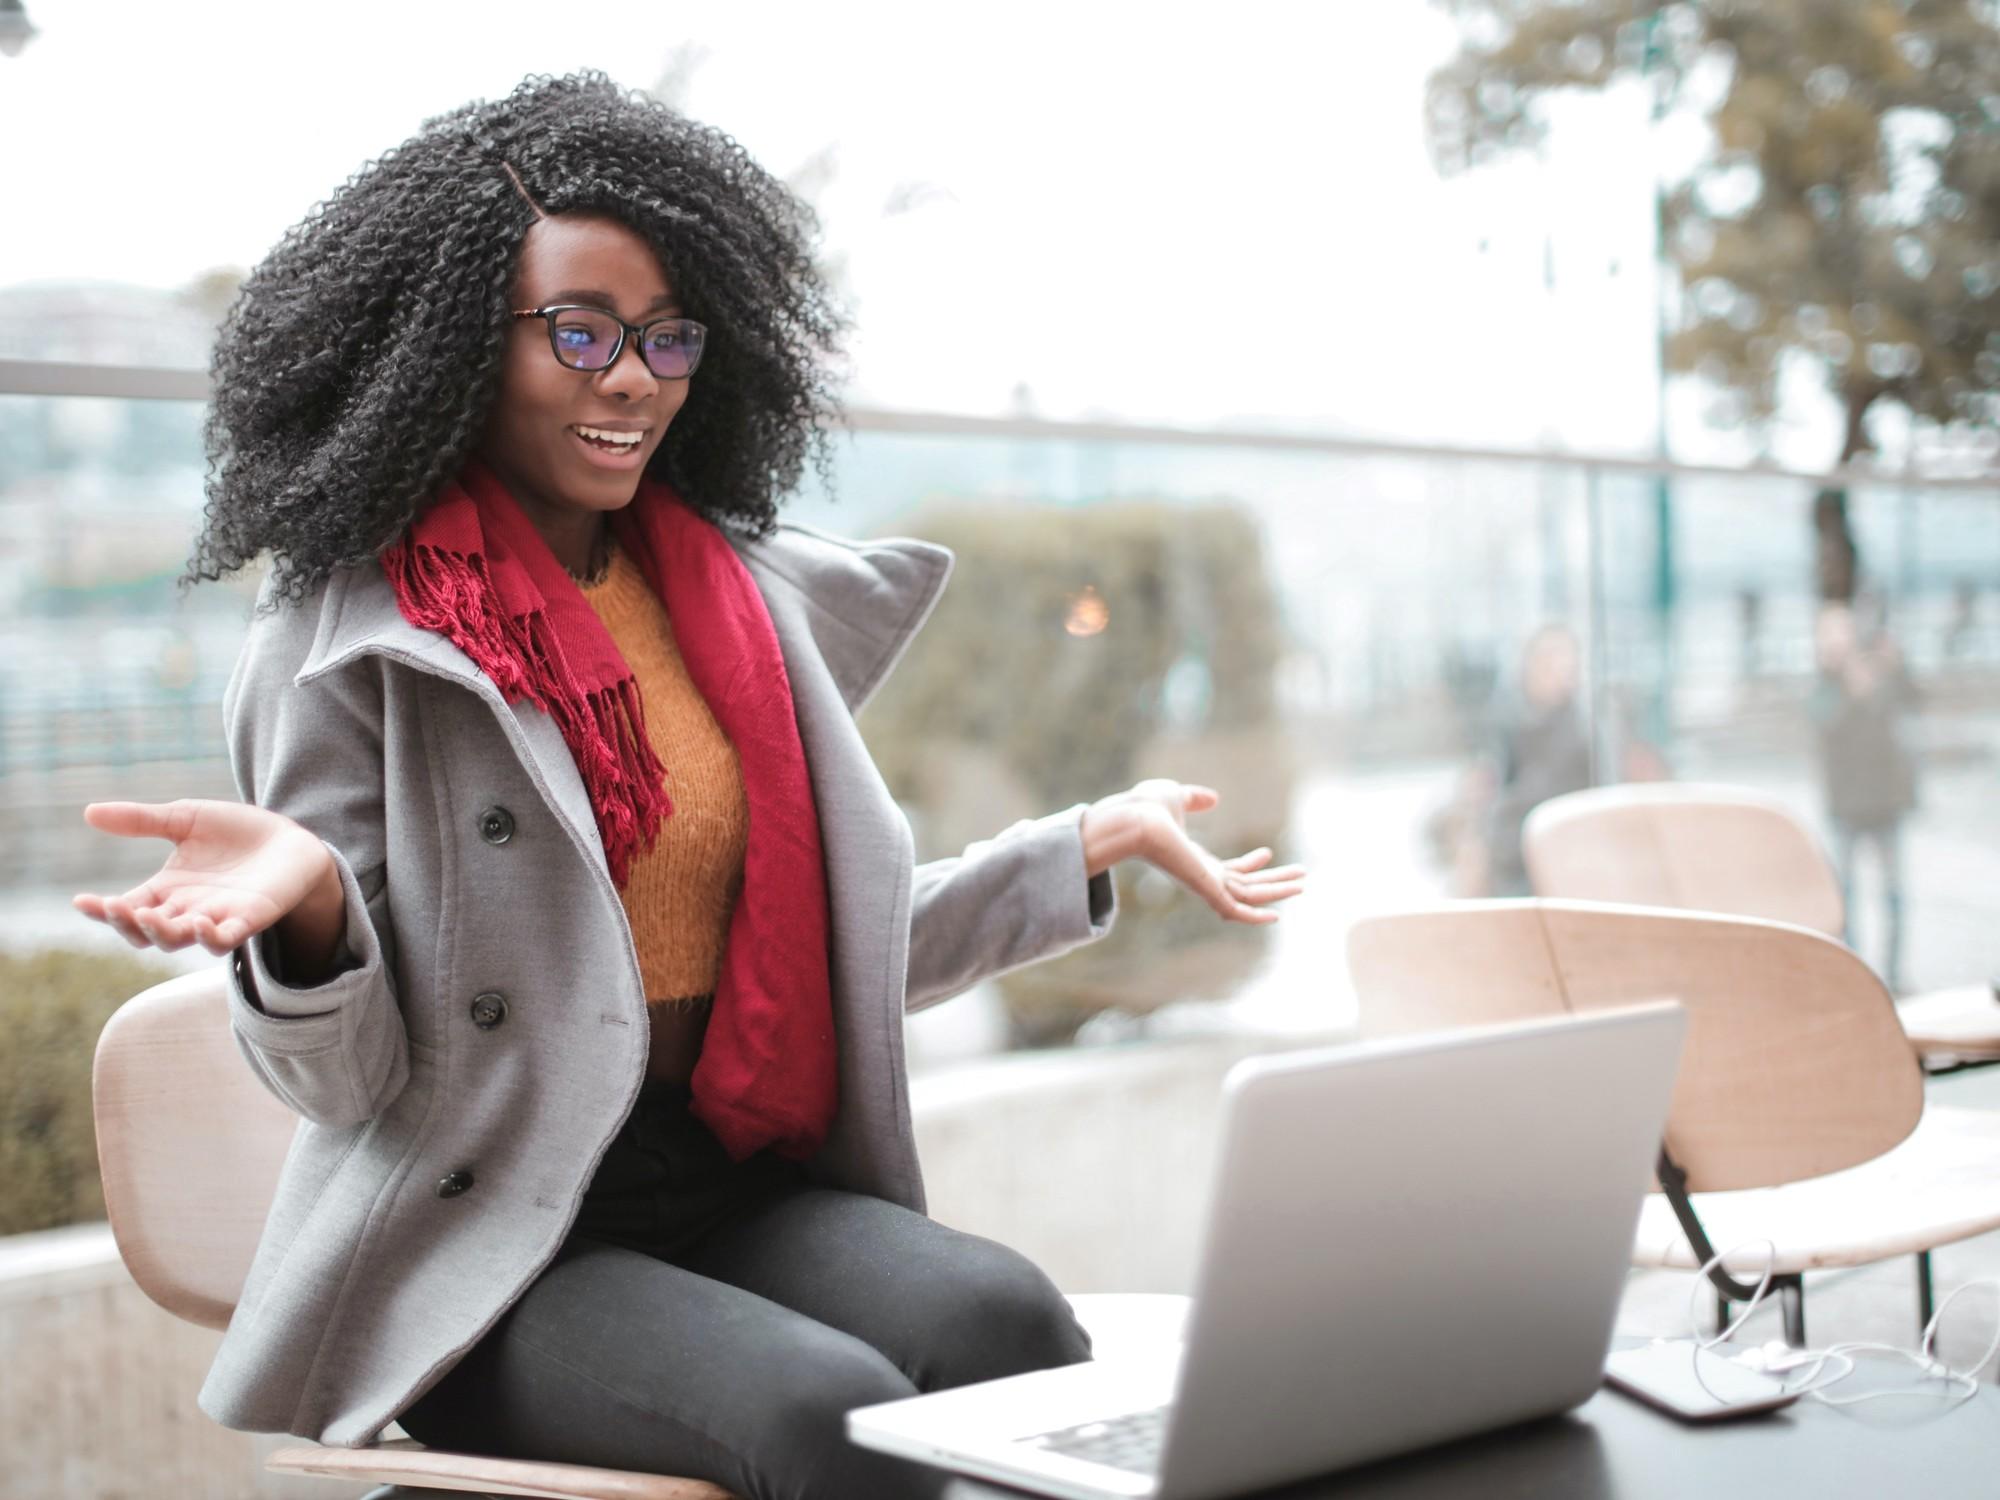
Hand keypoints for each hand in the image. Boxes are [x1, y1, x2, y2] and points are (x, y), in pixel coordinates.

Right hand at [74, 799, 338, 957]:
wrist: (290, 839)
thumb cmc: (236, 832)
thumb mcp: (185, 819)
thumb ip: (142, 820)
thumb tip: (89, 812)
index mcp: (166, 890)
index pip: (126, 907)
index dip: (102, 910)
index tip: (81, 900)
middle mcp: (186, 910)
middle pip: (146, 932)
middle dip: (127, 923)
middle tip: (116, 906)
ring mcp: (217, 918)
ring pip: (180, 940)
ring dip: (162, 933)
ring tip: (150, 915)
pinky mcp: (249, 920)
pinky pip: (226, 940)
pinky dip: (211, 937)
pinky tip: (200, 923)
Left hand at [1080, 778, 1306, 924]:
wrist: (1133, 818)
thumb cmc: (1146, 807)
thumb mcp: (1176, 797)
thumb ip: (1195, 798)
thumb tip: (1214, 798)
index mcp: (1194, 860)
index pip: (1229, 870)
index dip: (1251, 864)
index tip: (1268, 852)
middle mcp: (1201, 877)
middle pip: (1246, 886)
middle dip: (1275, 882)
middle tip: (1302, 877)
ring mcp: (1204, 884)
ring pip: (1249, 896)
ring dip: (1277, 891)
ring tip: (1303, 884)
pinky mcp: (1205, 889)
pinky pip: (1235, 909)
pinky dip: (1255, 916)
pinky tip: (1277, 915)